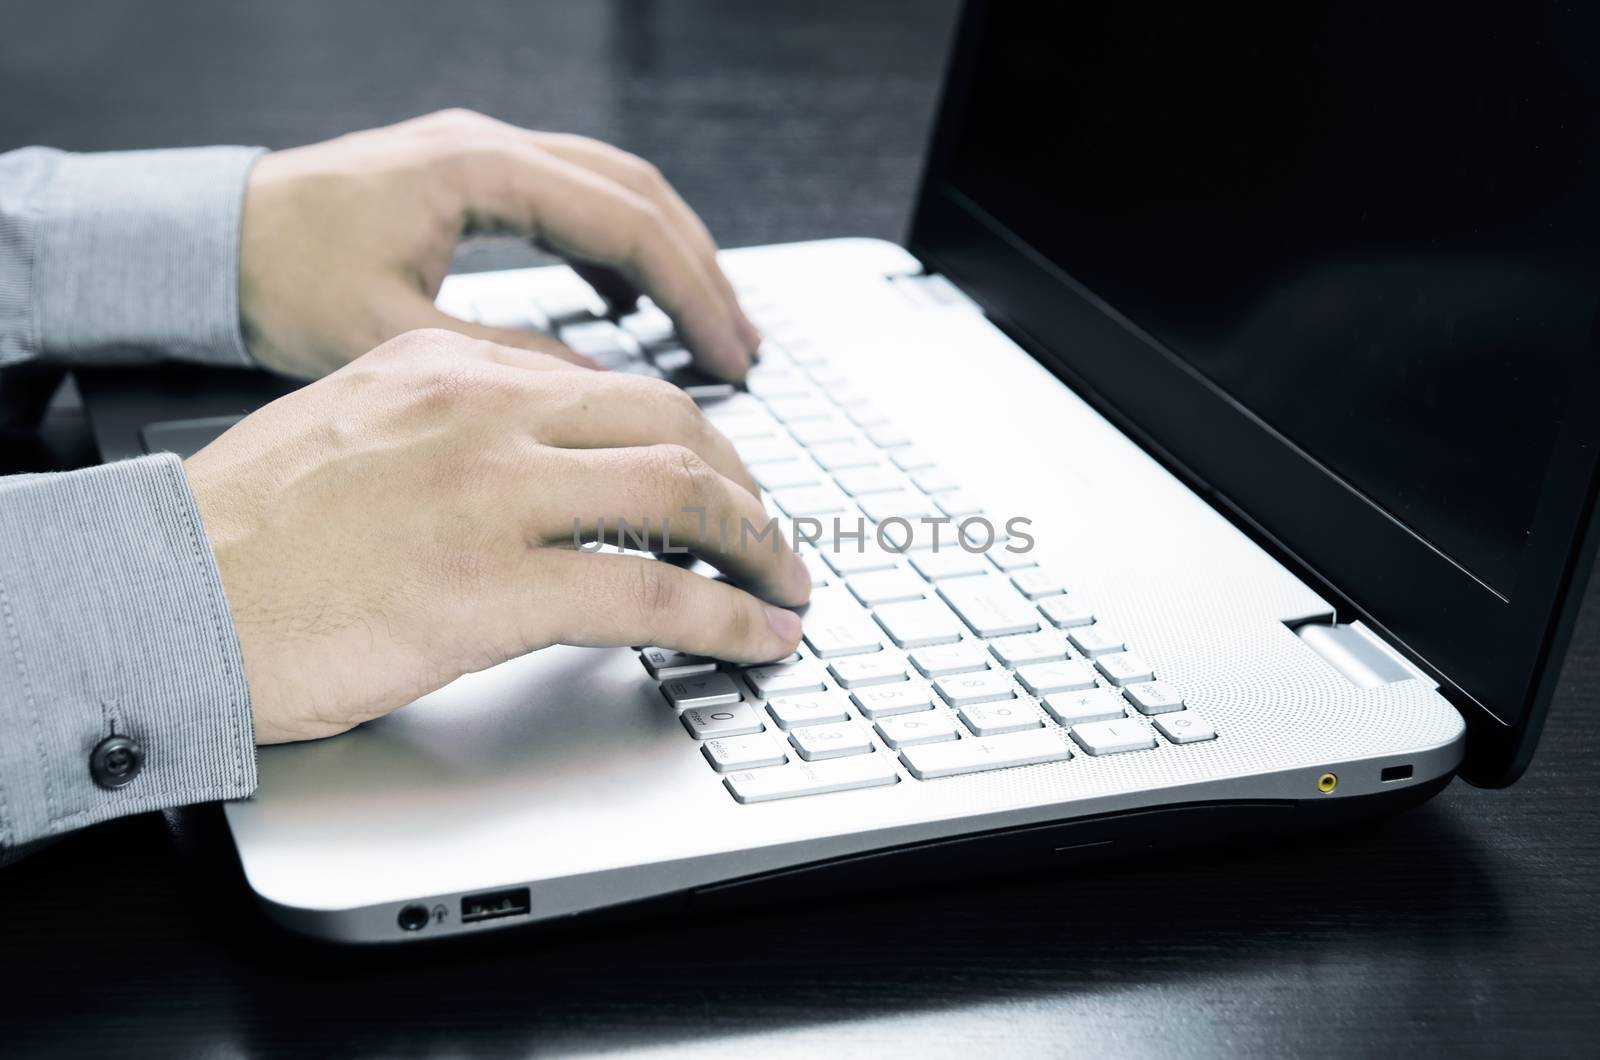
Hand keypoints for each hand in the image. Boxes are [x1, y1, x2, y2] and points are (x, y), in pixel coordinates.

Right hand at [185, 329, 806, 743]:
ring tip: (787, 586)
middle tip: (771, 534)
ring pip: (683, 495)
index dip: (687, 438)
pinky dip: (727, 617)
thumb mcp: (357, 424)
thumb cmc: (248, 532)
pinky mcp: (494, 587)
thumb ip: (455, 422)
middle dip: (746, 484)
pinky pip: (653, 594)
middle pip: (672, 423)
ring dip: (758, 546)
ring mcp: (494, 494)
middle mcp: (484, 409)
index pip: (610, 385)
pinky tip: (758, 638)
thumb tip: (549, 458)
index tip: (716, 480)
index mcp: (449, 362)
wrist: (160, 597)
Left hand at [238, 109, 760, 380]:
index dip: (691, 292)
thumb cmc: (280, 282)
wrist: (208, 242)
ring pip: (615, 194)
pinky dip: (618, 254)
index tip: (730, 355)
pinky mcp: (473, 183)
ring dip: (670, 259)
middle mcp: (492, 148)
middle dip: (701, 273)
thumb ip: (506, 360)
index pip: (625, 224)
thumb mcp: (395, 337)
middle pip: (638, 196)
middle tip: (742, 349)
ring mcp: (485, 157)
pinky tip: (630, 306)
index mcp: (479, 172)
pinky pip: (574, 205)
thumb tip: (597, 391)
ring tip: (709, 329)